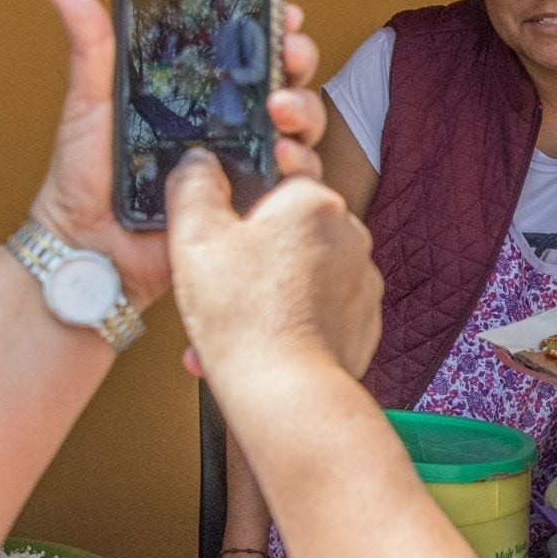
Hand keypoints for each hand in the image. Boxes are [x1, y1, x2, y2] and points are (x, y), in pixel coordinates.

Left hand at [28, 0, 326, 310]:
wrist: (86, 250)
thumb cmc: (82, 181)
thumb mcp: (90, 104)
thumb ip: (92, 48)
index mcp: (195, 96)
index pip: (246, 52)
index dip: (273, 26)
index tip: (283, 10)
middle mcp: (227, 127)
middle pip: (284, 82)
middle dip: (297, 61)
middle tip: (288, 55)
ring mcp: (243, 167)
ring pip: (300, 128)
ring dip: (303, 110)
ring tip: (280, 110)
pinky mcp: (251, 207)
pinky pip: (294, 184)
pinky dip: (301, 166)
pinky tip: (285, 158)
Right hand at [167, 154, 381, 380]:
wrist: (287, 395)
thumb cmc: (245, 320)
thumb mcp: (194, 237)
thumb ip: (192, 184)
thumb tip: (198, 162)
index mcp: (313, 201)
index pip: (276, 175)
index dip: (239, 202)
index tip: (222, 226)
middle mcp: (350, 234)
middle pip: (286, 230)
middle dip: (247, 255)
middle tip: (217, 284)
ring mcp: (362, 280)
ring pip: (298, 274)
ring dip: (262, 293)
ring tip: (227, 327)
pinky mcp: (364, 322)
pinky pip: (317, 310)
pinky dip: (287, 323)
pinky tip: (254, 345)